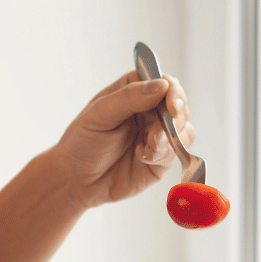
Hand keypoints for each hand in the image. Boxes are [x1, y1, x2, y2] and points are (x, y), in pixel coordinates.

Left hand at [52, 70, 195, 209]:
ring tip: (149, 146)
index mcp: (133, 91)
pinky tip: (142, 157)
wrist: (76, 180)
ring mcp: (157, 134)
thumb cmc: (82, 142)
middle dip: (175, 116)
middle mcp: (149, 110)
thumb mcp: (100, 114)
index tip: (172, 104)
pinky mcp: (162, 159)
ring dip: (171, 137)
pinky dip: (163, 154)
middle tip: (159, 131)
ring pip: (185, 128)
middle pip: (179, 104)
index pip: (162, 80)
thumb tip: (161, 85)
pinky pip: (177, 152)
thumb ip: (129, 98)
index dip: (172, 90)